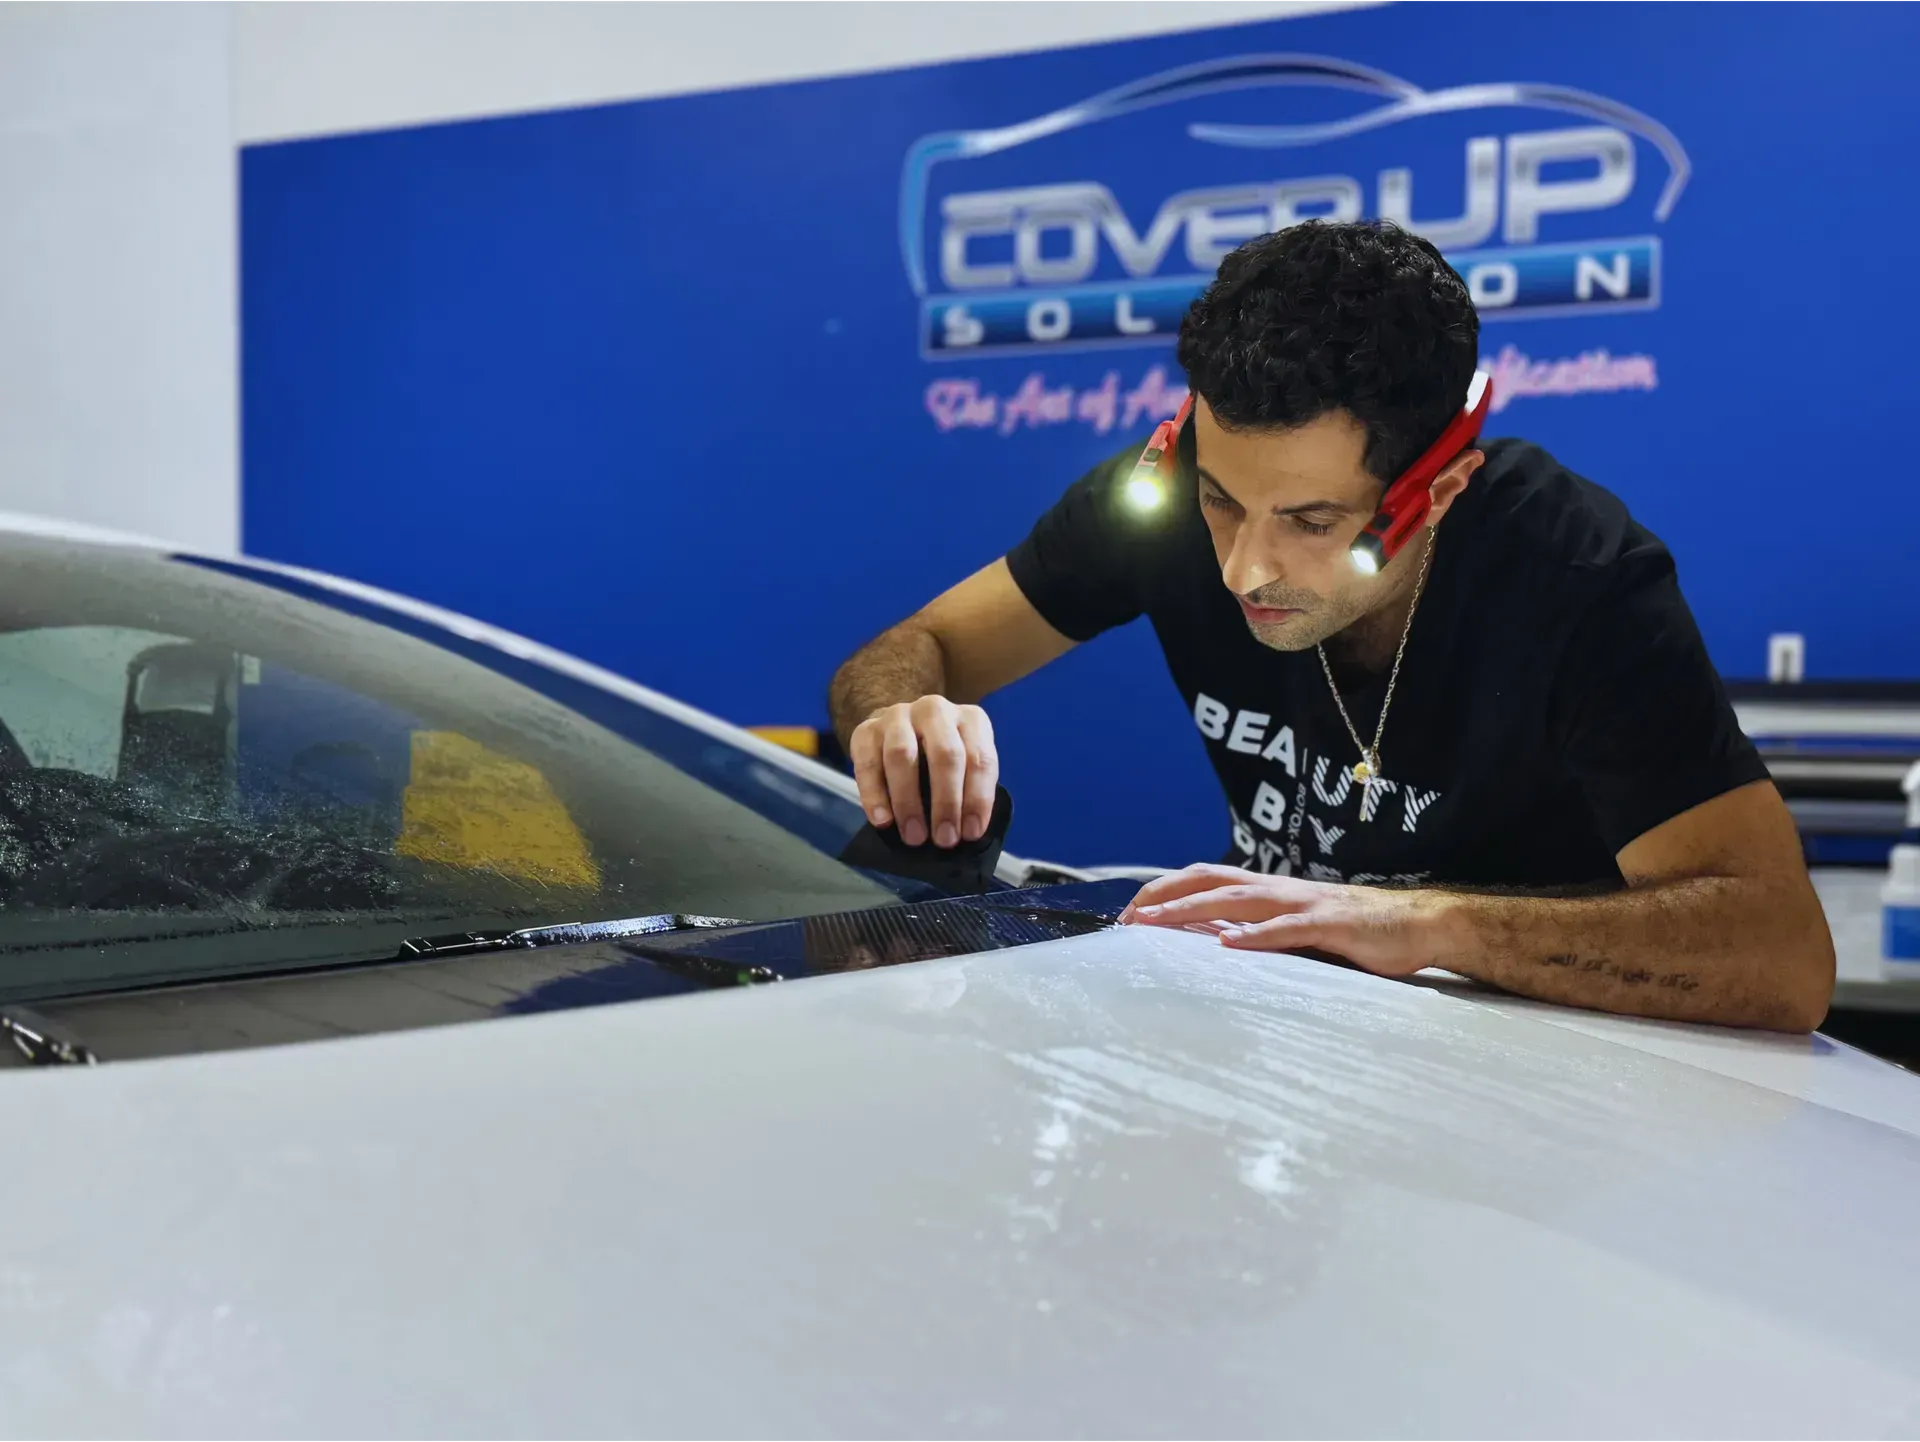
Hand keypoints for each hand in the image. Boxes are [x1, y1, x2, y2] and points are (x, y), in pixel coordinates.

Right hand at [848, 696, 997, 848]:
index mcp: (970, 720)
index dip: (977, 798)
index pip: (979, 758)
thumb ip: (969, 789)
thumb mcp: (966, 765)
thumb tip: (965, 832)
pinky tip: (882, 821)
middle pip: (944, 753)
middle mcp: (935, 711)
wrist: (901, 729)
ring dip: (908, 801)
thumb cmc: (942, 757)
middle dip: (946, 801)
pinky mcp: (866, 729)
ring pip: (901, 754)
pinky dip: (874, 794)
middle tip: (944, 839)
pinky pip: (867, 762)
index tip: (970, 833)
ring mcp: (898, 716)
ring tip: (914, 835)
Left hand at [1119, 865, 1451, 977]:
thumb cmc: (1356, 931)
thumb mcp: (1300, 930)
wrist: (1419, 924)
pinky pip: (1288, 929)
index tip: (1131, 913)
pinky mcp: (1330, 925)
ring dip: (1193, 910)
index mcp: (1270, 891)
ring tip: (1158, 922)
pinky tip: (1231, 945)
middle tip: (1127, 918)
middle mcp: (1280, 889)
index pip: (1206, 880)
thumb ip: (1263, 932)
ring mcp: (1304, 904)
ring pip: (1239, 900)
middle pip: (1210, 881)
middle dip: (1165, 896)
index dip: (1167, 892)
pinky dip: (1257, 935)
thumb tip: (1217, 946)